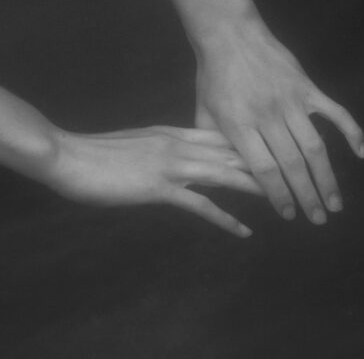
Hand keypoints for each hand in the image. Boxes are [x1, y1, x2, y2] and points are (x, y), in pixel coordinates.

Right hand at [44, 125, 265, 236]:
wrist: (68, 156)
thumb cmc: (92, 153)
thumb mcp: (131, 144)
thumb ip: (155, 147)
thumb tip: (174, 157)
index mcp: (168, 131)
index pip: (218, 135)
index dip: (250, 143)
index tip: (276, 149)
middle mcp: (174, 143)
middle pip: (229, 151)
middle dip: (263, 162)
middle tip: (295, 174)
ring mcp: (168, 164)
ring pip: (223, 173)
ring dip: (255, 187)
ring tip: (283, 200)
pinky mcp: (159, 187)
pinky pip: (201, 204)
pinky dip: (225, 219)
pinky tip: (244, 231)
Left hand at [194, 15, 363, 224]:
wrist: (228, 33)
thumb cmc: (213, 74)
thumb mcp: (203, 110)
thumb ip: (212, 143)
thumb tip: (215, 173)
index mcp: (239, 124)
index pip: (263, 169)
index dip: (278, 194)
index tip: (289, 214)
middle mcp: (266, 115)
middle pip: (292, 164)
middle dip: (307, 196)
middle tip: (318, 219)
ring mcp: (290, 100)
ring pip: (315, 147)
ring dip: (328, 178)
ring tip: (335, 203)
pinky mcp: (306, 87)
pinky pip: (336, 112)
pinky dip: (352, 132)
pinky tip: (362, 153)